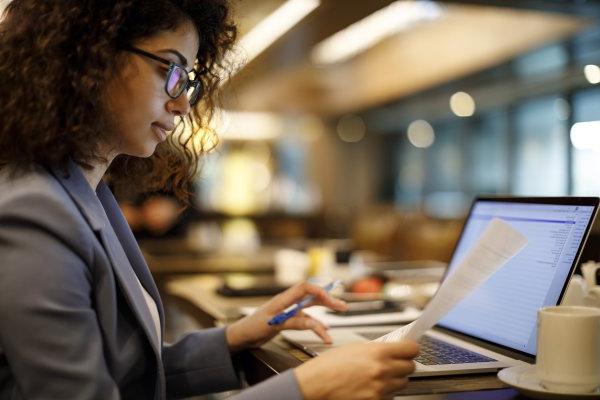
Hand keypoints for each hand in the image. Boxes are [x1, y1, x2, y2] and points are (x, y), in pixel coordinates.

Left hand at [225, 281, 346, 351]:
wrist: (241, 336)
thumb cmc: (252, 327)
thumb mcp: (274, 325)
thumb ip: (294, 322)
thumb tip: (313, 323)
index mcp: (283, 299)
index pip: (304, 288)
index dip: (319, 290)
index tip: (329, 299)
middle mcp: (287, 303)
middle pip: (311, 297)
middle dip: (328, 300)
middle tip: (342, 306)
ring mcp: (288, 311)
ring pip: (310, 310)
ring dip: (324, 314)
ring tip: (337, 316)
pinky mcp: (288, 320)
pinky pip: (306, 320)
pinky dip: (316, 325)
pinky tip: (324, 329)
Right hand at [295, 341, 418, 399]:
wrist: (314, 386)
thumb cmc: (327, 367)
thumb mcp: (353, 348)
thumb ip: (375, 349)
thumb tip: (390, 349)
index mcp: (378, 353)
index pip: (411, 349)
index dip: (411, 349)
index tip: (409, 349)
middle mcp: (382, 371)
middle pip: (410, 367)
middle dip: (403, 364)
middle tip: (393, 363)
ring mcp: (381, 390)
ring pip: (402, 384)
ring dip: (394, 379)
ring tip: (378, 376)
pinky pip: (390, 396)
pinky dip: (384, 392)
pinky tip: (371, 387)